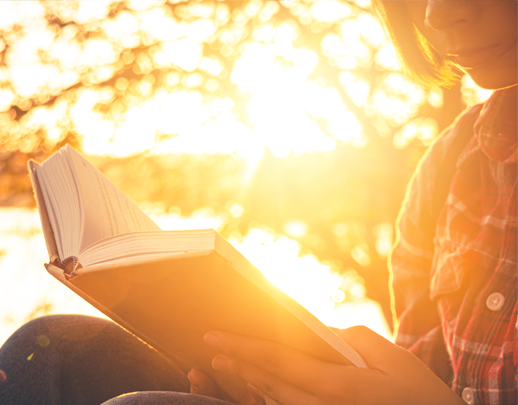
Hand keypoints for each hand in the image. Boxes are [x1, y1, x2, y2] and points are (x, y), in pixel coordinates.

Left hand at [202, 326, 464, 404]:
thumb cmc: (420, 396)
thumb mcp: (395, 358)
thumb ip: (352, 339)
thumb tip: (320, 331)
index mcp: (342, 388)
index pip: (281, 363)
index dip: (244, 348)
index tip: (216, 337)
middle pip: (269, 386)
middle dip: (237, 366)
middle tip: (212, 348)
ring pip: (273, 404)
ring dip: (245, 384)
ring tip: (223, 366)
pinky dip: (265, 401)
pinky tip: (253, 387)